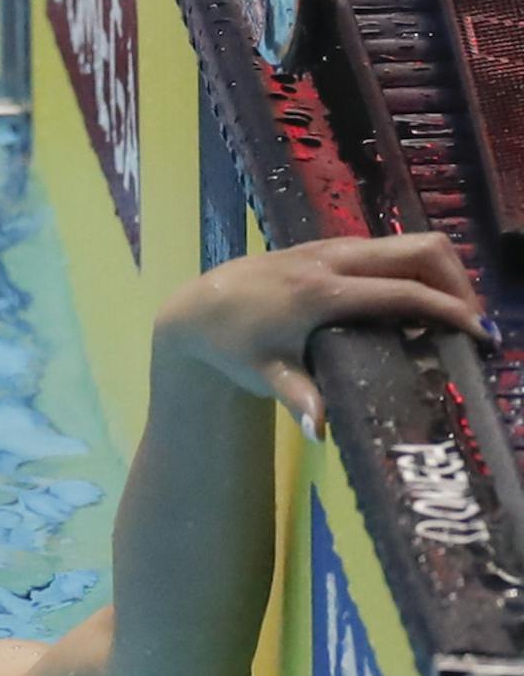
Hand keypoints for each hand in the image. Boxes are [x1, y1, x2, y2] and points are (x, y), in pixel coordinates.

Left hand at [153, 233, 488, 438]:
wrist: (197, 308)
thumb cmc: (231, 346)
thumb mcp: (262, 374)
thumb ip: (297, 397)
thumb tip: (320, 431)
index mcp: (321, 293)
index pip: (403, 293)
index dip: (448, 311)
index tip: (478, 337)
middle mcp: (333, 260)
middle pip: (421, 251)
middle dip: (459, 283)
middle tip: (471, 325)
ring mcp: (332, 247)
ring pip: (409, 243)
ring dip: (442, 273)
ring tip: (453, 315)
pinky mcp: (330, 246)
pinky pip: (390, 247)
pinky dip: (417, 268)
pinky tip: (419, 301)